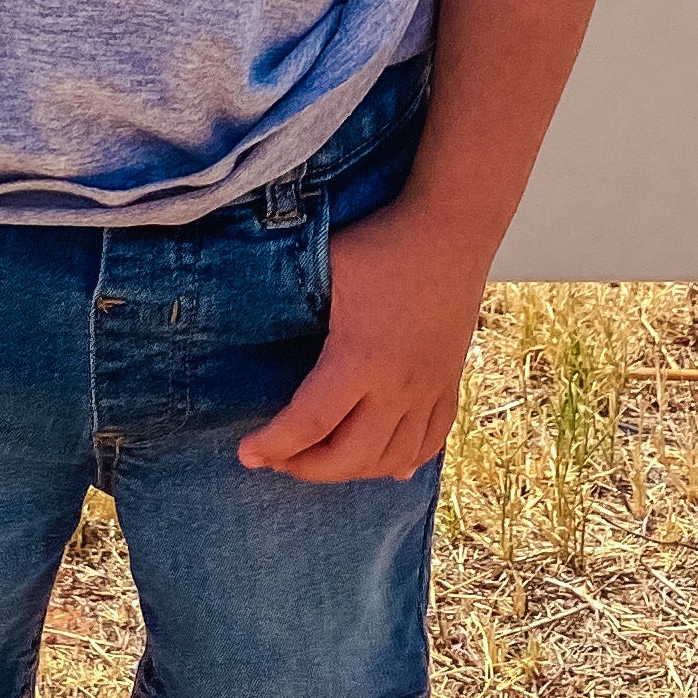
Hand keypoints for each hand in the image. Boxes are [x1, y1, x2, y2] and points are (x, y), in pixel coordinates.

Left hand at [235, 194, 490, 483]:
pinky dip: (405, 461)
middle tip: (277, 458)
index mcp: (360, 359)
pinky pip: (431, 441)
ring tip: (321, 460)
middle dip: (307, 468)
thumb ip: (292, 302)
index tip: (245, 454)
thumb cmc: (381, 241)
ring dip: (352, 470)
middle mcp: (398, 386)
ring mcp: (430, 388)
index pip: (309, 423)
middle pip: (351, 457)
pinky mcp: (450, 381)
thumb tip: (248, 318)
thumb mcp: (325, 266)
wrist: (452, 227)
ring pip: (392, 459)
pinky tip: (388, 466)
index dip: (273, 445)